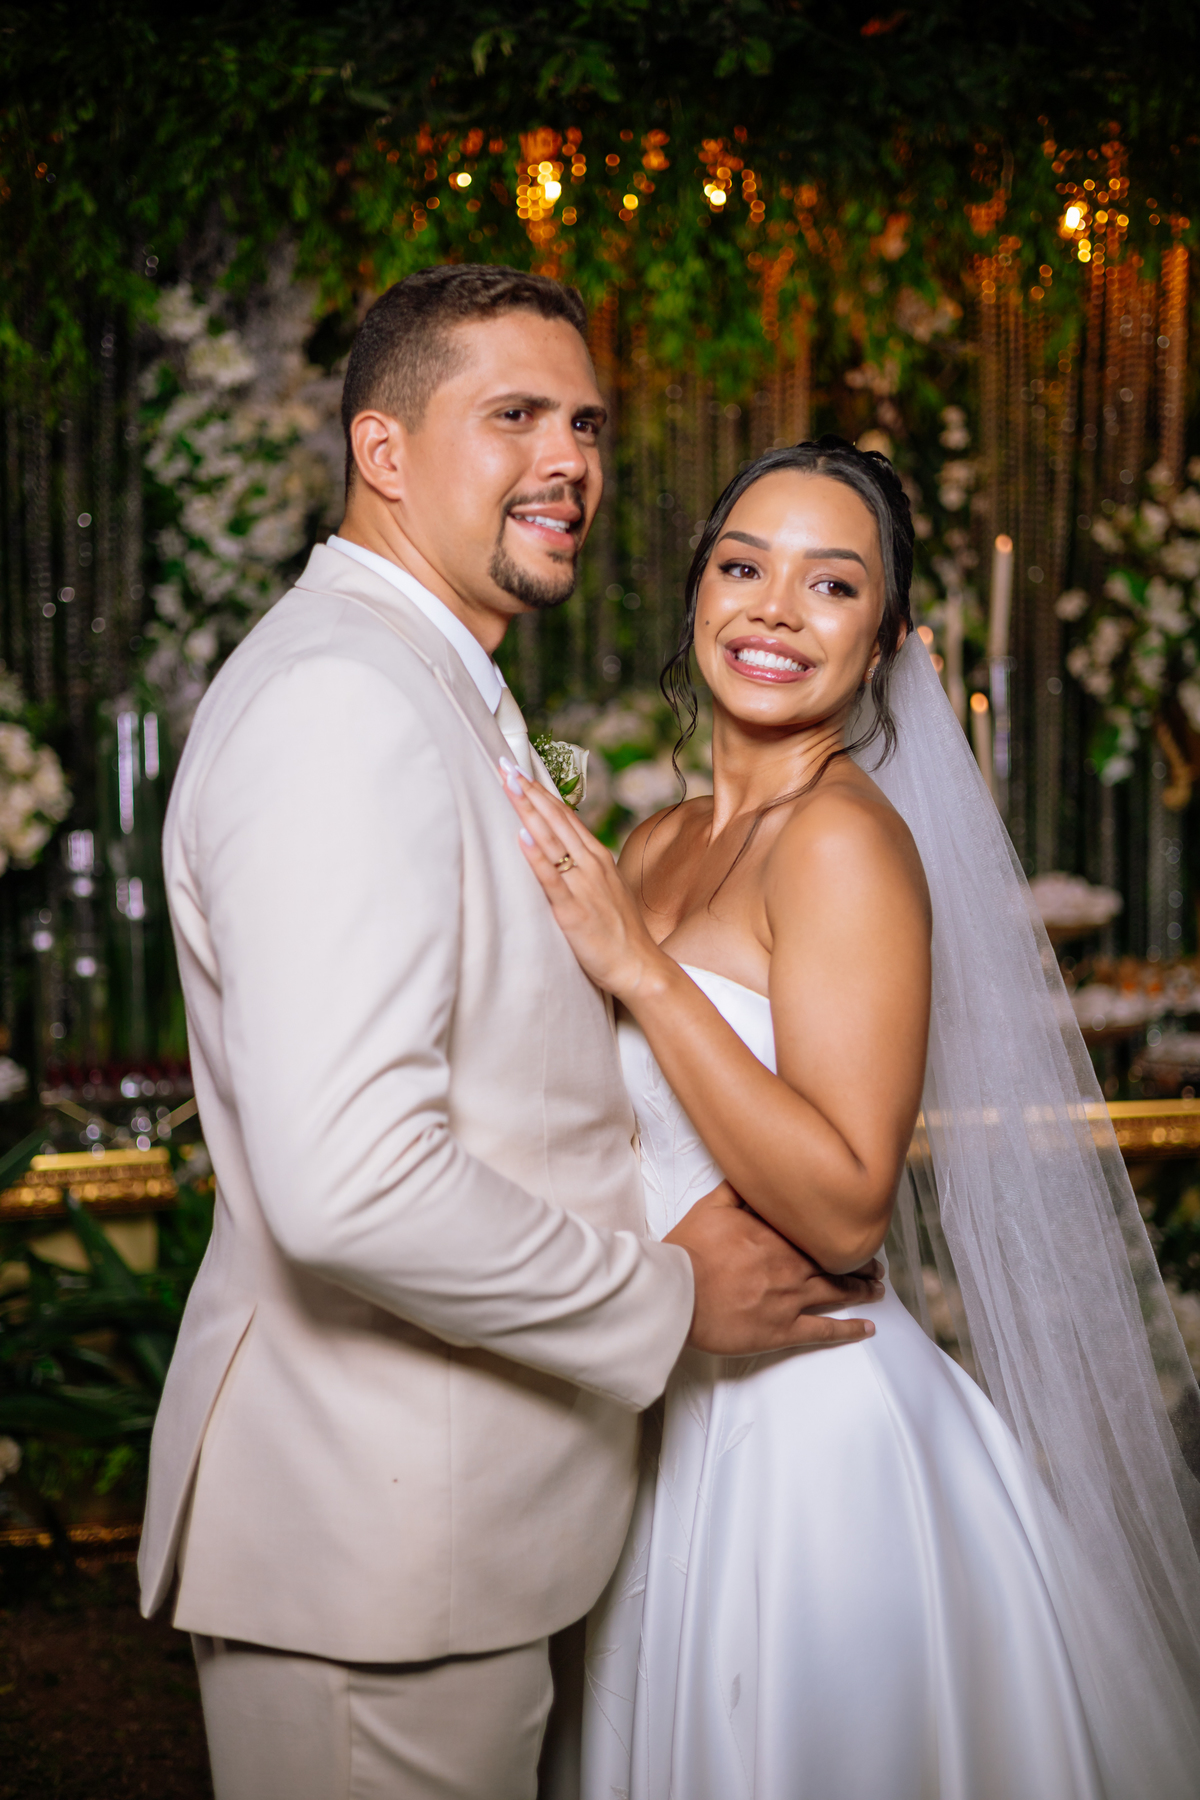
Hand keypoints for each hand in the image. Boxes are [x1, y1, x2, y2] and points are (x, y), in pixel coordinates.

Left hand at [501, 760, 664, 1000]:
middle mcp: (591, 864)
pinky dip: (536, 856)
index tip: (518, 771)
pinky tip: (522, 837)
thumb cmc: (619, 931)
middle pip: (555, 819)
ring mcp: (583, 885)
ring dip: (529, 811)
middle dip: (528, 791)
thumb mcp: (604, 888)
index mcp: (597, 857)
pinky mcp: (573, 910)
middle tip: (504, 765)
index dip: (539, 792)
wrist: (639, 965)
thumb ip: (583, 867)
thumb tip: (559, 852)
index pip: (564, 815)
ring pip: (552, 840)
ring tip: (509, 786)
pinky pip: (551, 878)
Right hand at [665, 1183, 881, 1354]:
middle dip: (860, 1264)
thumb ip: (736, 1189)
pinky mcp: (783, 1329)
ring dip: (862, 1290)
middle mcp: (791, 1264)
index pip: (818, 1231)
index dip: (838, 1233)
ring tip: (878, 1289)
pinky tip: (868, 1328)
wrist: (678, 1292)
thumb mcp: (709, 1207)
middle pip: (835, 1262)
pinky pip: (825, 1330)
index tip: (852, 1231)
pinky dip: (850, 1330)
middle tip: (876, 1265)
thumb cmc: (689, 1252)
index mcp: (776, 1234)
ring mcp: (790, 1298)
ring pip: (838, 1291)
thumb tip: (753, 1173)